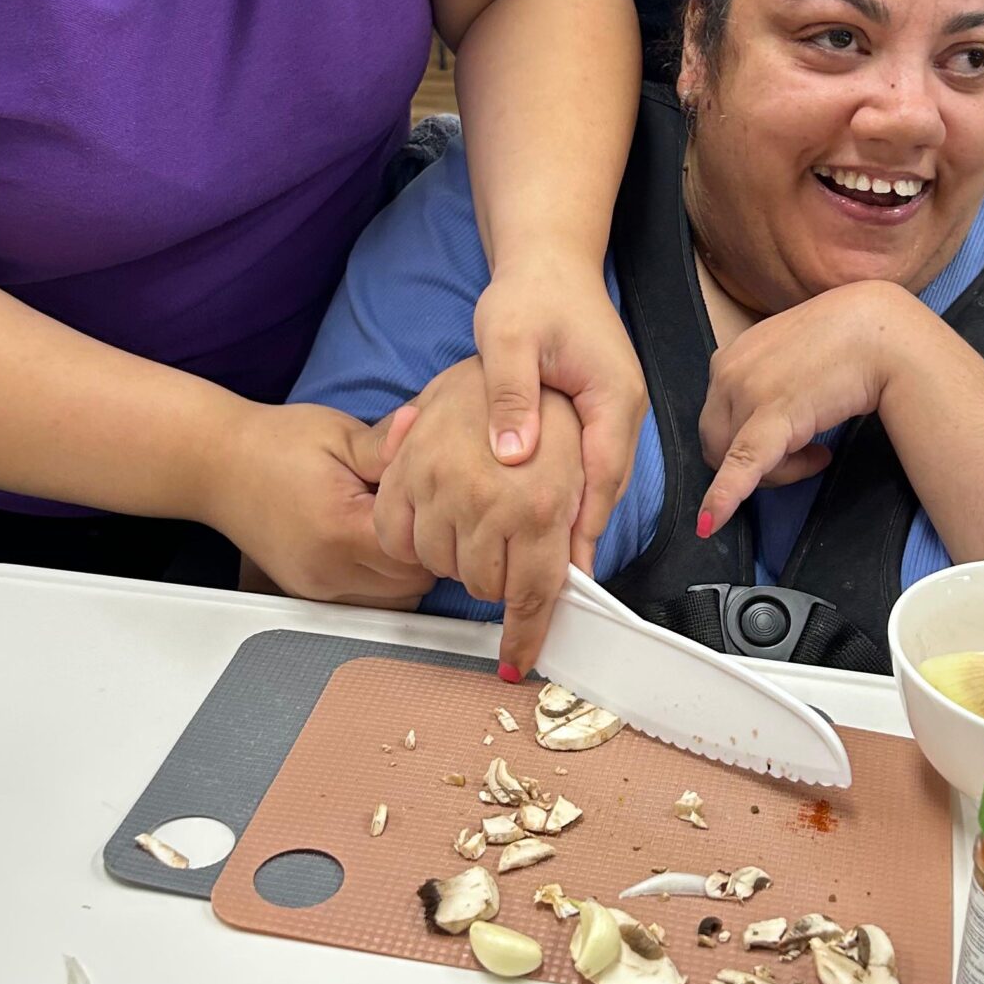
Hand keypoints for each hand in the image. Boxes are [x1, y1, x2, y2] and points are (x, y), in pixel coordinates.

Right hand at [201, 401, 428, 607]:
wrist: (218, 464)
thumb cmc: (276, 444)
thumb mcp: (338, 433)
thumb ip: (386, 444)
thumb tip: (424, 430)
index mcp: (341, 531)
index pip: (419, 550)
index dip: (431, 522)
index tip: (427, 496)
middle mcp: (329, 571)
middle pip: (413, 583)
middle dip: (422, 548)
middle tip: (412, 508)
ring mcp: (316, 588)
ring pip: (394, 602)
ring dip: (405, 571)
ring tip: (391, 527)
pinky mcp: (309, 594)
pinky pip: (366, 603)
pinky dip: (381, 582)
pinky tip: (371, 544)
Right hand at [374, 355, 586, 675]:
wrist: (527, 322)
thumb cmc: (564, 395)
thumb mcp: (587, 464)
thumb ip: (579, 529)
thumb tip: (578, 583)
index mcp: (537, 506)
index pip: (532, 595)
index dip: (525, 636)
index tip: (517, 660)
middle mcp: (485, 501)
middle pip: (485, 585)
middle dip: (501, 581)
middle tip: (511, 547)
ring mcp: (437, 485)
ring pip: (441, 564)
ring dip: (460, 557)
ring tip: (479, 519)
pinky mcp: (404, 469)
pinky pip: (396, 535)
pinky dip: (414, 540)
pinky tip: (437, 520)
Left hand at [472, 266, 644, 562]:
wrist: (550, 261)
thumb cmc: (531, 293)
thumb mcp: (510, 339)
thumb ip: (512, 397)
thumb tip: (513, 457)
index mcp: (613, 394)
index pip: (603, 474)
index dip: (584, 526)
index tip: (568, 572)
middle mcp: (623, 408)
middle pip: (606, 488)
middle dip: (580, 537)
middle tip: (554, 589)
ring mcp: (614, 412)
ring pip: (599, 481)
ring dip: (574, 520)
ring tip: (548, 570)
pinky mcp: (598, 413)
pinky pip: (588, 465)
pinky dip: (568, 495)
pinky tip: (542, 521)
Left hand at [697, 283, 914, 537]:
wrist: (882, 332)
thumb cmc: (845, 341)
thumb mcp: (789, 355)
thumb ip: (767, 380)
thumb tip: (770, 418)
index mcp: (729, 357)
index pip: (718, 417)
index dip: (748, 438)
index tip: (790, 439)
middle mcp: (728, 371)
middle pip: (718, 442)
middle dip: (759, 460)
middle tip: (810, 454)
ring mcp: (746, 392)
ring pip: (735, 460)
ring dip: (778, 469)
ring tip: (820, 454)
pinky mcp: (773, 417)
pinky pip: (742, 465)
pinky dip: (724, 497)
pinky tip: (711, 522)